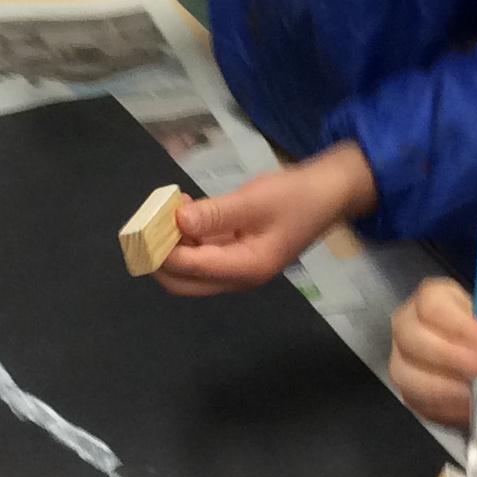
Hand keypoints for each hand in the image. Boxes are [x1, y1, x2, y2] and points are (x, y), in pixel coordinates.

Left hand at [155, 143, 375, 296]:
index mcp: (246, 269)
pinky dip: (186, 240)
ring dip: (171, 247)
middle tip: (148, 221)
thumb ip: (216, 214)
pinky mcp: (236, 255)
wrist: (330, 194)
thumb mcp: (256, 201)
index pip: (189, 269)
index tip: (146, 221)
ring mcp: (237, 269)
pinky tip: (184, 211)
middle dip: (158, 257)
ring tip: (167, 210)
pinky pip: (201, 256)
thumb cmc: (296, 197)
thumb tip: (176, 220)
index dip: (161, 248)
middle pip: (182, 282)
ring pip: (189, 272)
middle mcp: (238, 278)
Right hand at [390, 282, 476, 431]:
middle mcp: (410, 326)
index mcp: (436, 300)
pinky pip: (414, 401)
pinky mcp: (408, 392)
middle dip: (447, 355)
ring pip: (406, 372)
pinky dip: (442, 407)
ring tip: (474, 394)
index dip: (457, 324)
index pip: (431, 304)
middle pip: (411, 336)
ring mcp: (404, 360)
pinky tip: (466, 406)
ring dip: (442, 386)